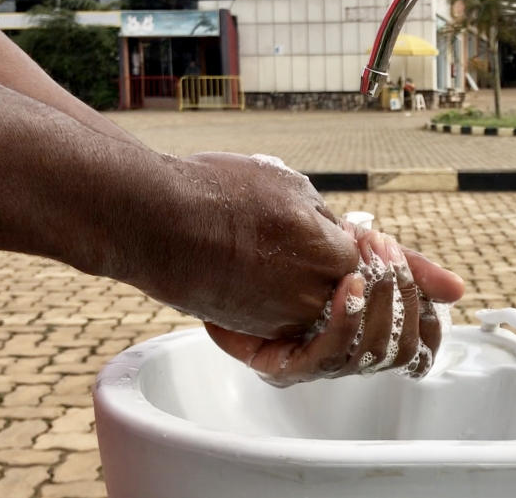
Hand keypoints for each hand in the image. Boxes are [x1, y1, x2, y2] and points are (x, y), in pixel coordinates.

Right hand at [124, 151, 359, 338]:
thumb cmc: (222, 194)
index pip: (355, 255)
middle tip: (285, 240)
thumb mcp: (290, 185)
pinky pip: (277, 316)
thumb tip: (333, 232)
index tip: (315, 228)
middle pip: (335, 283)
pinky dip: (269, 297)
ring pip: (307, 304)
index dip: (335, 238)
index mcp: (331, 256)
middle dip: (318, 263)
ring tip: (262, 253)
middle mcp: (314, 295)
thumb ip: (321, 216)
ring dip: (293, 282)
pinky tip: (248, 268)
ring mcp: (283, 317)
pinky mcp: (252, 330)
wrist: (160, 223)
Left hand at [205, 223, 464, 386]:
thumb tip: (458, 290)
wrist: (219, 231)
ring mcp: (314, 362)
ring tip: (368, 260)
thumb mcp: (355, 245)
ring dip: (378, 302)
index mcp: (363, 325)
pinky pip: (331, 356)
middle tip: (387, 255)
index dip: (433, 325)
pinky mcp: (284, 367)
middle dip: (404, 299)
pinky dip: (348, 319)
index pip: (417, 344)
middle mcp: (343, 351)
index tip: (435, 290)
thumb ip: (403, 267)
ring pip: (373, 355)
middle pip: (403, 350)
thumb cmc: (283, 238)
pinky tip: (348, 285)